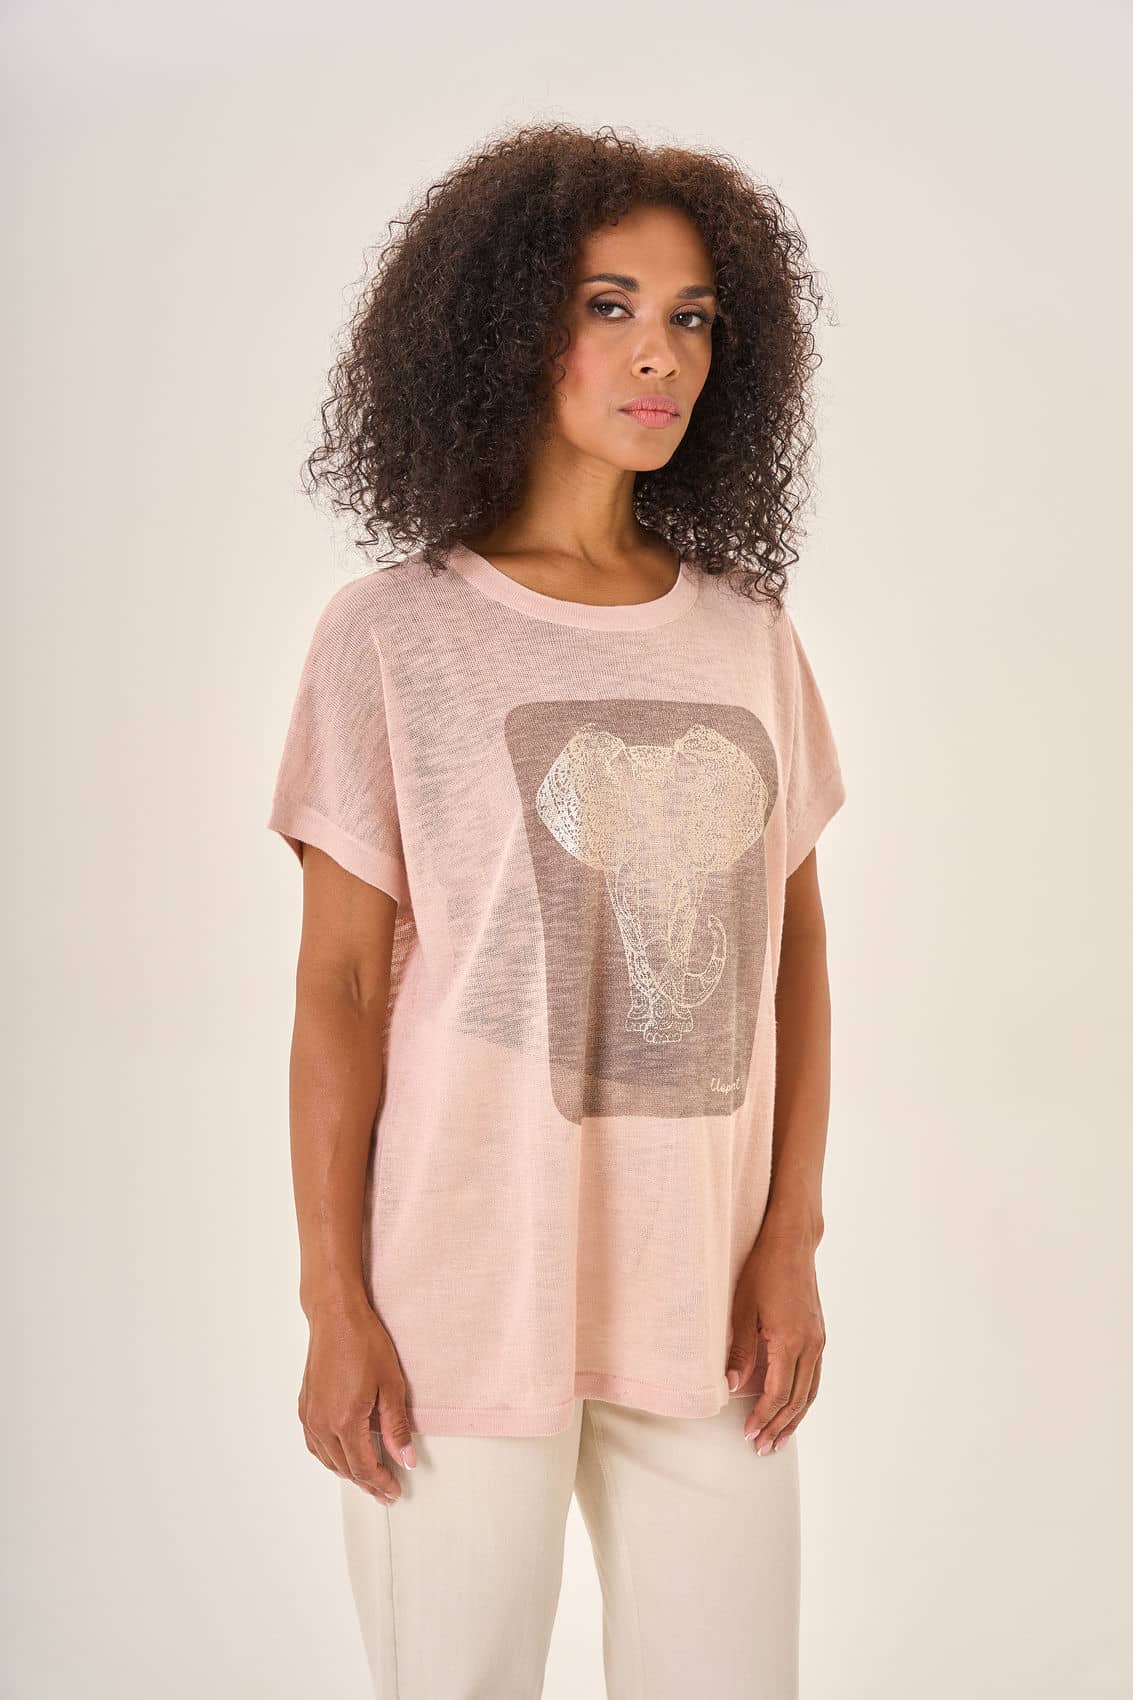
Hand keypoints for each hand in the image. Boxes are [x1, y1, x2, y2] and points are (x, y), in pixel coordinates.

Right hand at [298, 1294, 415, 1502]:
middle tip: (386, 1491)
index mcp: (345, 1421)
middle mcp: (322, 1423)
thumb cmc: (364, 1342)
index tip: (395, 1491)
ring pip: (327, 1459)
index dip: (381, 1482)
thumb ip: (397, 1427)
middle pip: (345, 1468)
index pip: (364, 1466)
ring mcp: (309, 1415)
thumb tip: (406, 1459)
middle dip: (366, 1482)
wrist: (335, 1316)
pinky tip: (341, 1456)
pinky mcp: (305, 1406)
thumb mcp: (391, 1384)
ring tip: (367, 1478)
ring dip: (347, 1472)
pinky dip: (329, 1457)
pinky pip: (315, 1444)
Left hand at [724, 1222, 825, 1453]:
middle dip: (779, 1426)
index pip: (778, 1393)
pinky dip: (804, 1398)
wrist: (792, 1242)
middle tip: (762, 1448)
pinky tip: (793, 1407)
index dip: (763, 1417)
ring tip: (779, 1439)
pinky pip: (814, 1376)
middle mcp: (811, 1345)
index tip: (748, 1433)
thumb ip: (739, 1350)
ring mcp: (818, 1340)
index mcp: (791, 1340)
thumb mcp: (742, 1308)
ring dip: (795, 1418)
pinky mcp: (818, 1334)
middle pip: (797, 1400)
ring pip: (810, 1392)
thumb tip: (729, 1386)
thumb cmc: (763, 1269)